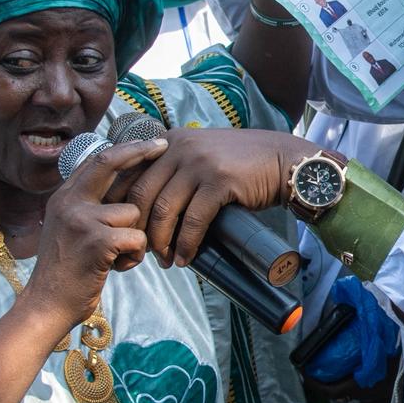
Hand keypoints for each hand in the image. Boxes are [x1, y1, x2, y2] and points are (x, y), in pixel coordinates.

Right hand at [20, 136, 166, 330]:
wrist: (46, 305)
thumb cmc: (65, 273)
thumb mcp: (68, 231)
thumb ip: (88, 208)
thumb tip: (125, 190)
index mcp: (63, 198)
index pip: (96, 160)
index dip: (124, 149)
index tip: (148, 142)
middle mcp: (69, 202)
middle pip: (110, 163)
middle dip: (140, 152)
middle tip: (163, 147)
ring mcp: (81, 219)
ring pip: (133, 212)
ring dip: (136, 238)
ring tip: (118, 257)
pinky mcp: (96, 241)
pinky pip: (136, 237)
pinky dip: (135, 256)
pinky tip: (117, 268)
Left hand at [118, 127, 308, 268]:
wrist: (281, 160)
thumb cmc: (240, 164)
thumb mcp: (199, 154)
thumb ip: (173, 169)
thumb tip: (145, 208)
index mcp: (167, 142)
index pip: (130, 175)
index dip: (122, 208)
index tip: (124, 232)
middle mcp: (178, 148)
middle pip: (141, 195)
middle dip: (139, 229)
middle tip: (142, 252)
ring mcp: (199, 163)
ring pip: (165, 210)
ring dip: (161, 242)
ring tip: (164, 260)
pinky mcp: (219, 181)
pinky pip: (194, 220)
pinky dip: (187, 244)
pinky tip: (185, 258)